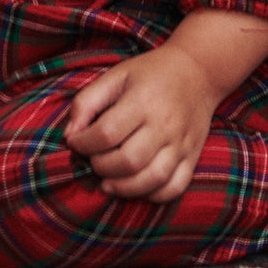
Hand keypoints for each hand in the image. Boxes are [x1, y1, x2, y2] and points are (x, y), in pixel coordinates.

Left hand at [63, 46, 215, 204]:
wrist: (198, 72)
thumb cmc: (150, 73)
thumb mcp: (115, 76)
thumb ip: (86, 102)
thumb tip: (69, 135)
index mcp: (142, 101)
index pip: (106, 134)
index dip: (83, 144)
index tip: (75, 142)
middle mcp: (164, 125)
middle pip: (128, 161)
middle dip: (101, 167)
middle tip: (92, 160)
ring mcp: (181, 144)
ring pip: (151, 180)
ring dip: (123, 188)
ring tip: (107, 182)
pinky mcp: (193, 157)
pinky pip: (174, 188)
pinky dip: (153, 195)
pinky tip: (136, 186)